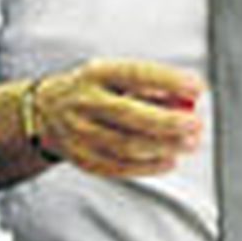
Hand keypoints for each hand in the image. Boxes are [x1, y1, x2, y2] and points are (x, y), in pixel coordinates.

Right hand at [30, 59, 203, 177]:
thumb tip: (188, 99)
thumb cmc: (92, 89)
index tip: (197, 87)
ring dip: (164, 147)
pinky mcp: (82, 157)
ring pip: (127, 145)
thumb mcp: (114, 75)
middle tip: (195, 124)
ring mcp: (80, 132)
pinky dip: (148, 166)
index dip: (168, 81)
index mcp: (96, 73)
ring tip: (187, 143)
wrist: (44, 110)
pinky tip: (168, 159)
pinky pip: (119, 166)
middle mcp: (84, 101)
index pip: (135, 74)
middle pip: (130, 115)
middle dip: (168, 122)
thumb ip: (150, 86)